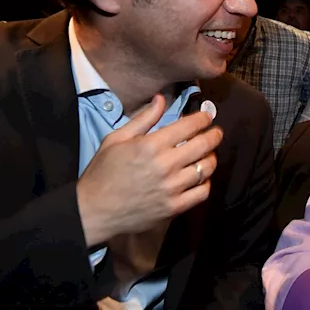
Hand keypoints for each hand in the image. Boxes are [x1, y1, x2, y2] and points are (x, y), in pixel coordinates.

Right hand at [76, 94, 221, 245]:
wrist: (93, 210)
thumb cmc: (102, 173)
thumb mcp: (116, 139)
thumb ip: (143, 119)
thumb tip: (161, 99)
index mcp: (150, 145)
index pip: (188, 126)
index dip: (203, 119)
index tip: (207, 116)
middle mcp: (164, 166)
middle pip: (203, 145)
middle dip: (214, 135)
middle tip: (216, 132)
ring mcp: (171, 188)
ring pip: (206, 168)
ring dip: (211, 158)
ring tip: (209, 154)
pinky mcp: (173, 208)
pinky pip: (202, 193)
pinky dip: (206, 183)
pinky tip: (201, 177)